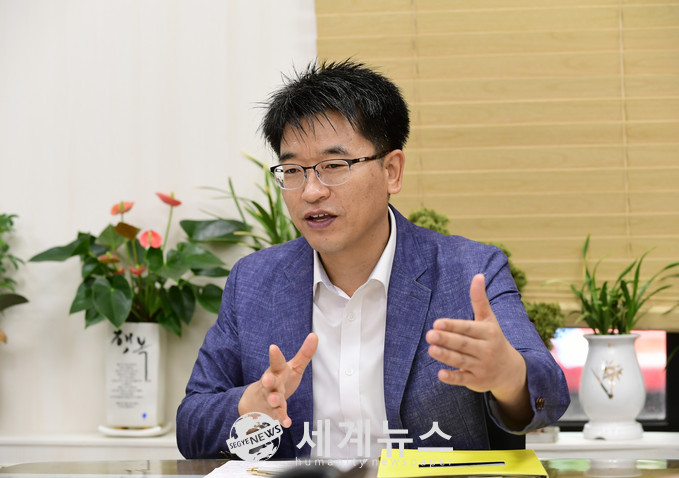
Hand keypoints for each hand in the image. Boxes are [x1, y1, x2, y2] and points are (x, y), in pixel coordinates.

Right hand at [238, 333, 317, 427]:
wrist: (258, 401)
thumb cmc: (280, 379)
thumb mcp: (292, 366)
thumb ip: (304, 353)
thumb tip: (315, 336)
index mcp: (277, 371)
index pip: (276, 362)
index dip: (275, 355)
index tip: (273, 347)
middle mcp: (272, 383)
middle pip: (269, 381)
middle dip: (268, 380)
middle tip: (267, 379)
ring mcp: (270, 397)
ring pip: (271, 399)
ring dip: (274, 400)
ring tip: (275, 400)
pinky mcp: (273, 411)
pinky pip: (277, 415)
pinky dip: (282, 418)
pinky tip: (286, 423)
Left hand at [425, 274, 531, 426]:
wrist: (510, 371)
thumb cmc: (493, 339)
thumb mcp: (489, 319)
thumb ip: (480, 299)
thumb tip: (478, 275)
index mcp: (488, 333)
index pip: (468, 328)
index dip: (453, 326)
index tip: (437, 322)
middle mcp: (486, 350)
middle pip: (463, 344)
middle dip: (446, 340)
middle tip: (429, 335)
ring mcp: (481, 366)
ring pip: (461, 361)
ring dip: (446, 356)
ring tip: (431, 349)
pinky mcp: (477, 381)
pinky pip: (463, 379)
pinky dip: (453, 377)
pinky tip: (440, 374)